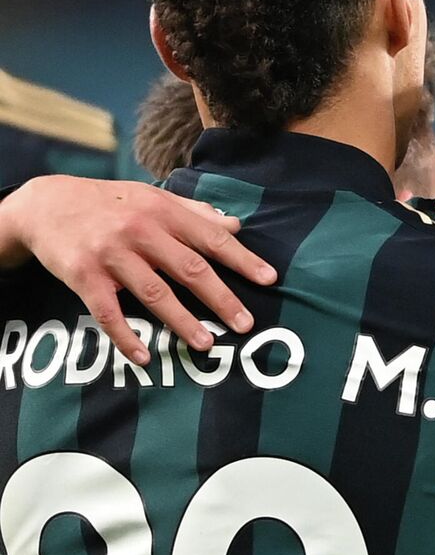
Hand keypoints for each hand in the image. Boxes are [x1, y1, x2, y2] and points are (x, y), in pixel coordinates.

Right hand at [0, 176, 275, 361]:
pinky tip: (144, 357)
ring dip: (182, 322)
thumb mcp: (152, 197)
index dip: (242, 260)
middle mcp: (140, 231)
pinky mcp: (83, 276)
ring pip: (154, 293)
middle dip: (221, 298)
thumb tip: (236, 226)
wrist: (45, 204)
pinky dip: (126, 337)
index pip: (211, 239)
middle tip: (246, 324)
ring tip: (206, 344)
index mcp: (163, 211)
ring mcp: (111, 255)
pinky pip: (108, 313)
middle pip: (190, 269)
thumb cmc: (110, 203)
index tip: (269, 279)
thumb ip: (194, 212)